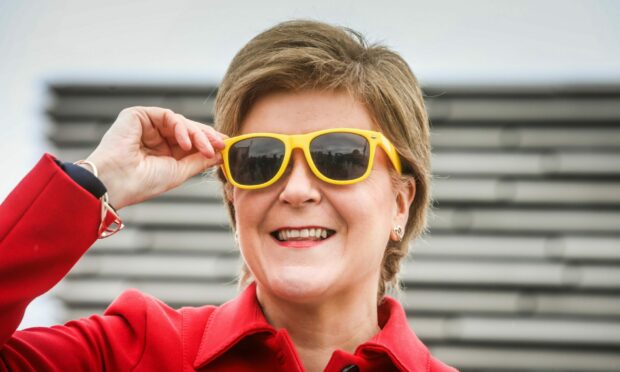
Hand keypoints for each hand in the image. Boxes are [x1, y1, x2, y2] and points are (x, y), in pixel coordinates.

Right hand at [84, 106, 226, 209]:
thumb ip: (200, 160)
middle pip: (188, 130)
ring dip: (197, 134)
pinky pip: (167, 116)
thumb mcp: (180, 171)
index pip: (190, 142)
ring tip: (206, 148)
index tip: (226, 147)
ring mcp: (146, 125)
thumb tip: (221, 153)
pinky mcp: (137, 115)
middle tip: (221, 144)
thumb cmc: (143, 182)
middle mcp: (154, 137)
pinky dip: (181, 127)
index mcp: (162, 152)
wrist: (117, 183)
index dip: (208, 143)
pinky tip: (185, 142)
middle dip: (207, 137)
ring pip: (180, 122)